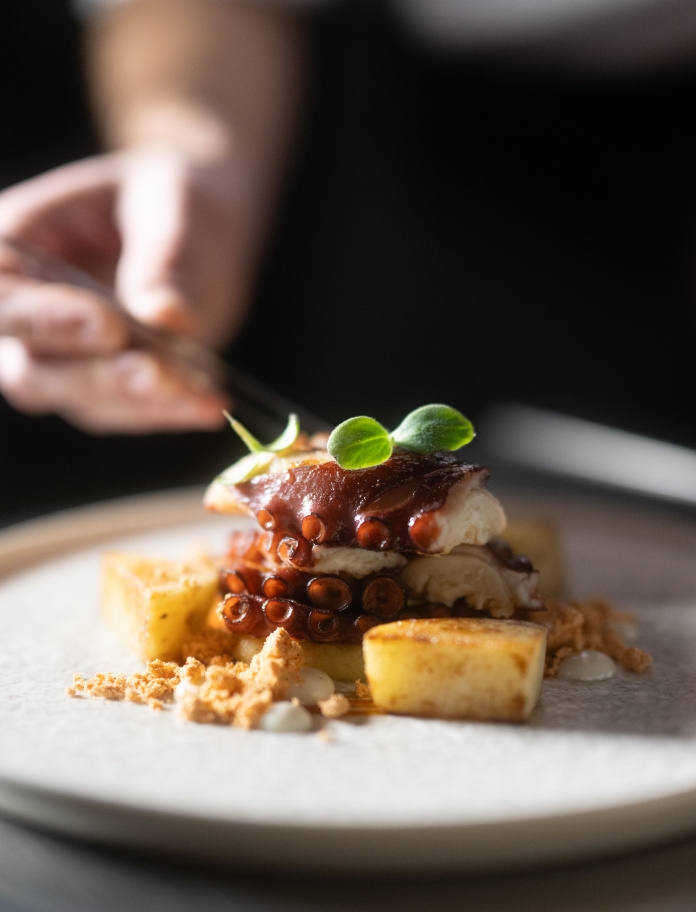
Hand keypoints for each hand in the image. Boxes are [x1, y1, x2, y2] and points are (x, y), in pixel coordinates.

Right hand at [0, 148, 254, 432]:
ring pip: (82, 400)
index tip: (108, 324)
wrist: (203, 229)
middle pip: (32, 367)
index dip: (43, 319)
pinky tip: (209, 401)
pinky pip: (129, 412)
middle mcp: (27, 312)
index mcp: (17, 245)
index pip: (2, 298)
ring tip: (200, 393)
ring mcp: (63, 360)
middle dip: (96, 375)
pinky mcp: (106, 389)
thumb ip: (165, 257)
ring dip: (141, 403)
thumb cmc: (173, 199)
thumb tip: (166, 316)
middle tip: (156, 370)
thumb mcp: (175, 204)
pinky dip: (171, 411)